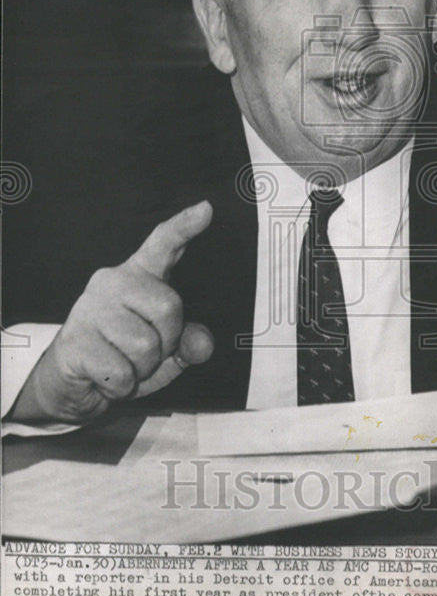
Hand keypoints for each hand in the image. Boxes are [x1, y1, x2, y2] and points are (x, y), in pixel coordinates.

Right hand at [9, 201, 214, 423]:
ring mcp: (90, 309)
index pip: (163, 245)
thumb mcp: (165, 353)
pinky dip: (122, 386)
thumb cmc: (123, 357)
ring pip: (145, 346)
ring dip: (142, 369)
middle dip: (167, 341)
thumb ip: (189, 344)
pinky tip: (105, 377)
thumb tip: (201, 344)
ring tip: (123, 364)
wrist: (71, 382)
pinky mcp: (75, 340)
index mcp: (139, 277)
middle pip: (168, 307)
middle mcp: (112, 282)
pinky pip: (120, 372)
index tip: (206, 209)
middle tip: (145, 353)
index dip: (185, 227)